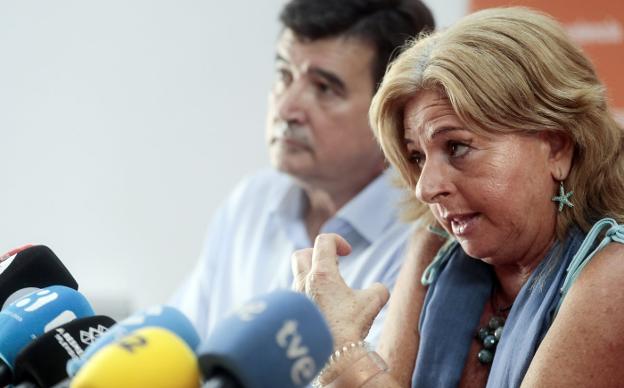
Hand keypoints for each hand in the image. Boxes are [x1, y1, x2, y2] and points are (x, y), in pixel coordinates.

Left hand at [291, 233, 388, 347]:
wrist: (331, 357)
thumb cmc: (350, 327)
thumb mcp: (373, 303)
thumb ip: (378, 290)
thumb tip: (378, 289)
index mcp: (321, 274)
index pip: (323, 241)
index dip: (338, 241)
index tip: (348, 253)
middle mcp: (302, 282)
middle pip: (300, 254)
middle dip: (316, 254)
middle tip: (332, 264)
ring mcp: (294, 298)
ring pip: (298, 277)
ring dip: (313, 277)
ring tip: (330, 291)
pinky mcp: (292, 314)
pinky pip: (297, 296)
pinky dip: (309, 295)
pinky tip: (322, 309)